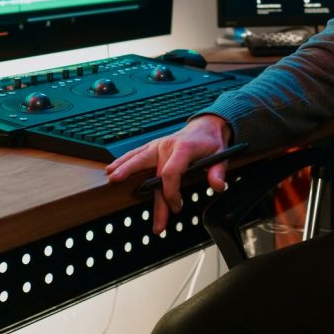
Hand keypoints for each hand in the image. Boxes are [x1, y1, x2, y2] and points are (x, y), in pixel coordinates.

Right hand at [105, 115, 232, 233]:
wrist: (206, 126)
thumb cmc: (211, 142)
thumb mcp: (221, 155)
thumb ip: (218, 172)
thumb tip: (218, 186)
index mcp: (183, 148)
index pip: (170, 172)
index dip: (171, 192)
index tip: (176, 207)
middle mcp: (167, 145)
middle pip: (149, 166)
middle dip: (137, 179)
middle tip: (126, 191)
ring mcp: (158, 145)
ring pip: (138, 158)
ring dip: (124, 168)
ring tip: (112, 179)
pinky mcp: (154, 147)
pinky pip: (137, 154)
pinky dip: (124, 161)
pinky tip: (112, 169)